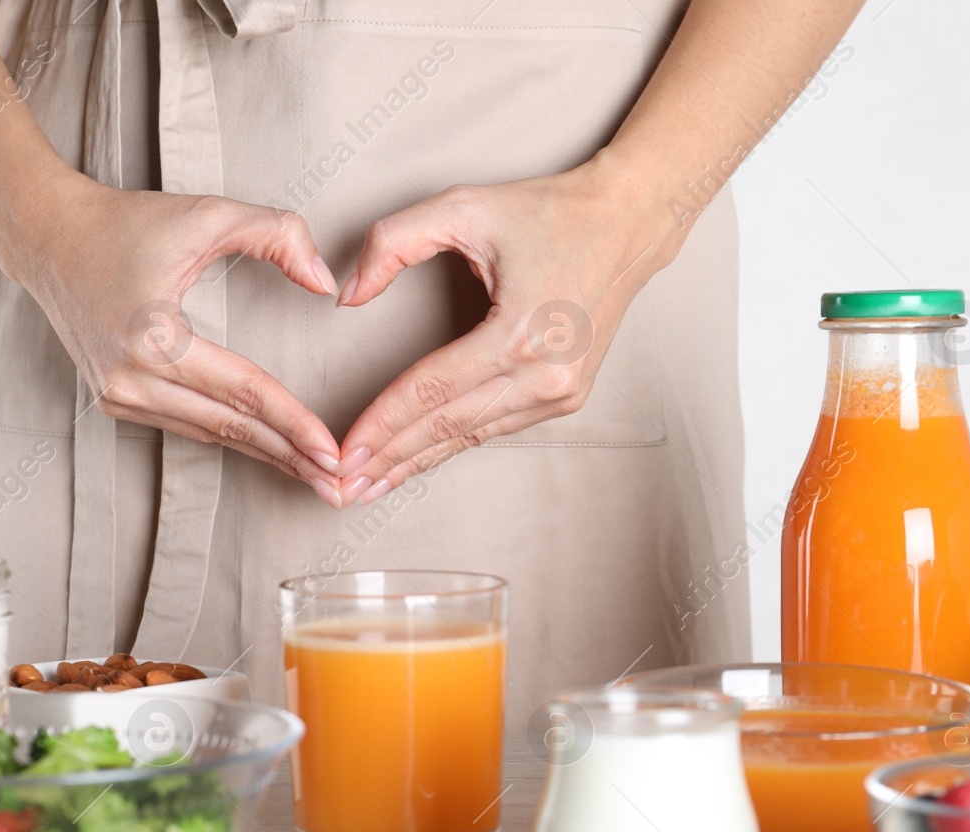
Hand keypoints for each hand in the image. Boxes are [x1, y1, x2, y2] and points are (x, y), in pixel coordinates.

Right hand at [13, 174, 344, 504]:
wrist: (50, 239)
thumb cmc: (127, 224)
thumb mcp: (208, 214)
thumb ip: (276, 235)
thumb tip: (325, 282)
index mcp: (153, 337)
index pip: (243, 391)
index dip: (294, 423)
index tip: (333, 452)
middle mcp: (131, 377)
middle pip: (230, 427)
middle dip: (290, 458)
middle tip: (338, 485)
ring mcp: (118, 395)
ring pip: (210, 434)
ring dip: (265, 455)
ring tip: (313, 475)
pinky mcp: (114, 401)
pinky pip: (187, 426)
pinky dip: (231, 439)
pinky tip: (268, 450)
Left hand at [332, 163, 678, 505]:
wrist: (626, 223)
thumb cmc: (547, 212)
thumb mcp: (463, 206)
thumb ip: (394, 242)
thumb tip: (349, 297)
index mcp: (521, 330)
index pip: (432, 389)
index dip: (382, 422)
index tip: (344, 450)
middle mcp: (547, 373)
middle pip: (448, 426)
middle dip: (390, 458)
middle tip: (343, 486)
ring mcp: (562, 391)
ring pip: (471, 436)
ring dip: (417, 461)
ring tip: (371, 485)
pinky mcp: (568, 396)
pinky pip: (495, 427)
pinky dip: (452, 445)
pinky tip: (418, 460)